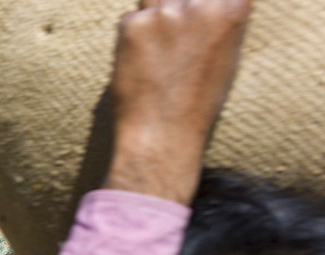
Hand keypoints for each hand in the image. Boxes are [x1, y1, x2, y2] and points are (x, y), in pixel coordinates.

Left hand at [103, 0, 252, 204]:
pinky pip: (130, 20)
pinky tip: (139, 67)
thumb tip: (206, 6)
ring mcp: (166, 12)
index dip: (202, 6)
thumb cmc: (198, 105)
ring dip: (154, 20)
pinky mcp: (134, 24)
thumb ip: (219, 21)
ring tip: (156, 56)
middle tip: (170, 48)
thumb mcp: (226, 57)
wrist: (163, 134)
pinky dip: (131, 39)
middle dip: (177, 11)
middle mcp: (201, 3)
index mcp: (232, 9)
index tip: (192, 31)